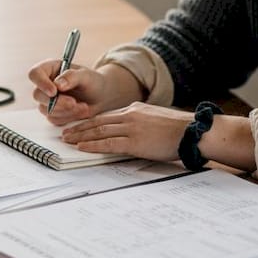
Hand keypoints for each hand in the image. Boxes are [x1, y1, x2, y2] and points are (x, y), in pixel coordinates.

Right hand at [28, 60, 112, 123]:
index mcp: (50, 69)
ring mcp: (47, 100)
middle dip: (57, 102)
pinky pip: (54, 119)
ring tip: (84, 106)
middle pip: (38, 95)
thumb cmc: (93, 82)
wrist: (100, 97)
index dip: (41, 83)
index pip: (35, 74)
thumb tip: (58, 84)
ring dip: (66, 110)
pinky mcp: (52, 112)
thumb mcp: (86, 75)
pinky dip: (68, 117)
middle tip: (74, 102)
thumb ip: (72, 76)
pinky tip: (80, 111)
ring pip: (46, 109)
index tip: (54, 92)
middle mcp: (45, 84)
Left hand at [58, 102, 190, 161]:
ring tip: (68, 140)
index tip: (79, 126)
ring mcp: (131, 128)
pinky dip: (93, 145)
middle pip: (98, 121)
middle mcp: (130, 116)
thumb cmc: (180, 129)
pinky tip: (81, 147)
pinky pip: (108, 143)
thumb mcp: (157, 118)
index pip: (107, 115)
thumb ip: (142, 121)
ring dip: (81, 136)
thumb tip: (132, 129)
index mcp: (136, 110)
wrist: (192, 132)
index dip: (90, 121)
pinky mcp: (134, 142)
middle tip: (66, 133)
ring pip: (99, 131)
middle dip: (80, 128)